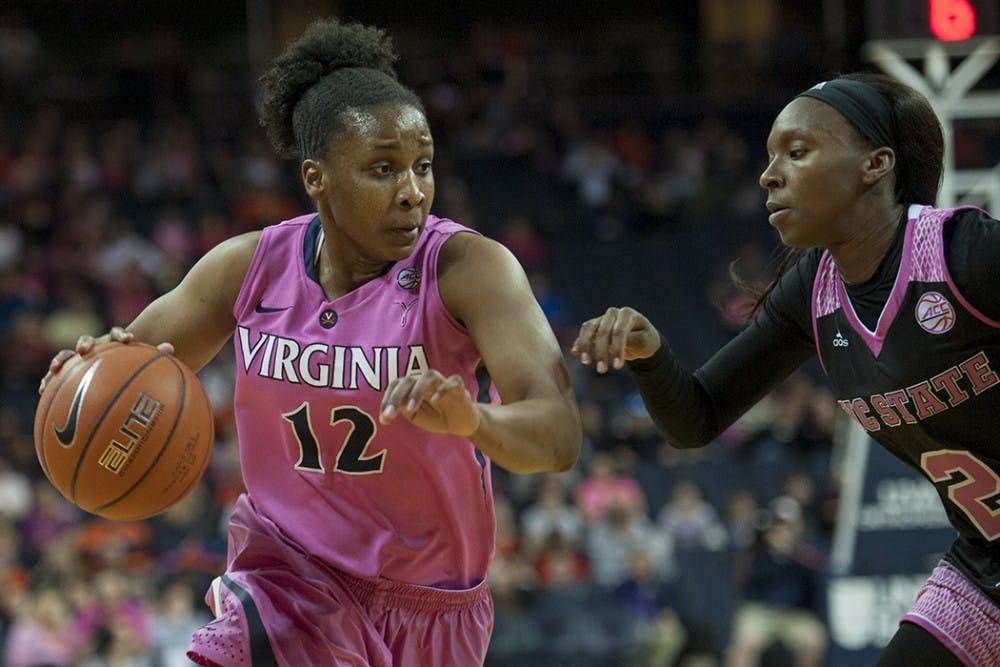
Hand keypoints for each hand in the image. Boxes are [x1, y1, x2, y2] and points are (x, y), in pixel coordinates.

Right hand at [38, 327, 174, 394]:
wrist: (121, 380)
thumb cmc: (137, 372)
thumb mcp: (148, 367)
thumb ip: (157, 357)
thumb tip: (170, 347)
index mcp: (116, 346)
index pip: (117, 335)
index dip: (120, 335)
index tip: (127, 340)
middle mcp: (97, 350)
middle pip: (89, 340)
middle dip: (86, 342)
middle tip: (86, 350)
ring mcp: (81, 361)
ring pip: (68, 356)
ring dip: (61, 359)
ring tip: (55, 369)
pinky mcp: (68, 374)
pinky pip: (57, 376)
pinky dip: (49, 380)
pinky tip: (42, 389)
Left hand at [379, 370, 480, 436]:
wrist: (460, 424)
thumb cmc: (436, 417)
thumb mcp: (416, 416)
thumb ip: (404, 409)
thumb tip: (391, 406)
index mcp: (413, 386)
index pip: (396, 385)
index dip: (387, 399)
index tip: (384, 419)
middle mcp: (425, 381)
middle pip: (408, 379)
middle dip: (397, 396)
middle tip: (391, 414)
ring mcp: (442, 382)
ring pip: (428, 376)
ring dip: (417, 391)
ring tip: (411, 408)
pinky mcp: (458, 386)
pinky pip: (452, 381)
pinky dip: (442, 389)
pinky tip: (434, 400)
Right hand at [570, 306, 660, 372]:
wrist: (641, 338)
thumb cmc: (645, 339)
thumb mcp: (644, 342)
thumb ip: (630, 340)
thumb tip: (612, 344)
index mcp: (628, 314)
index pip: (619, 331)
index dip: (617, 349)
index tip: (617, 367)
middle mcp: (613, 313)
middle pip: (603, 331)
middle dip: (601, 352)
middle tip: (601, 371)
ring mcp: (602, 318)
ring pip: (589, 329)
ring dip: (585, 346)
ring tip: (586, 362)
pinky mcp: (594, 326)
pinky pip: (584, 333)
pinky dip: (579, 343)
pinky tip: (574, 352)